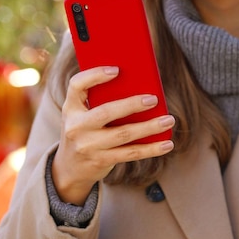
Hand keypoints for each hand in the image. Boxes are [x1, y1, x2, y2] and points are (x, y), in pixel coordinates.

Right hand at [52, 66, 174, 204]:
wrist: (70, 168)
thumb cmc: (84, 131)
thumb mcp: (83, 114)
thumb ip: (101, 100)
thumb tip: (140, 86)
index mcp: (71, 107)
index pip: (77, 85)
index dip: (95, 75)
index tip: (117, 70)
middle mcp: (76, 126)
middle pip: (106, 112)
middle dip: (132, 105)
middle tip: (154, 99)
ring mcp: (88, 146)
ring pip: (123, 134)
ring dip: (149, 127)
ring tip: (168, 120)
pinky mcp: (101, 161)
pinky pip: (130, 153)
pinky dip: (151, 149)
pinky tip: (167, 144)